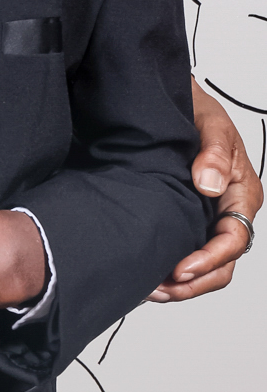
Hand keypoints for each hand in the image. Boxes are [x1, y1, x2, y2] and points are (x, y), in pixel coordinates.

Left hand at [148, 80, 261, 301]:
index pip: (233, 239)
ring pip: (205, 266)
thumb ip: (214, 153)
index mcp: (243, 193)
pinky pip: (186, 253)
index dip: (209, 259)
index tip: (181, 269)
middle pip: (222, 263)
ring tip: (150, 289)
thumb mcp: (210, 124)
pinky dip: (170, 270)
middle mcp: (228, 211)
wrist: (171, 102)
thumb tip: (210, 183)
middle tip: (160, 289)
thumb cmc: (197, 111)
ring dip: (181, 284)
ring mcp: (209, 218)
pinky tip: (149, 274)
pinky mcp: (188, 219)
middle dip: (194, 283)